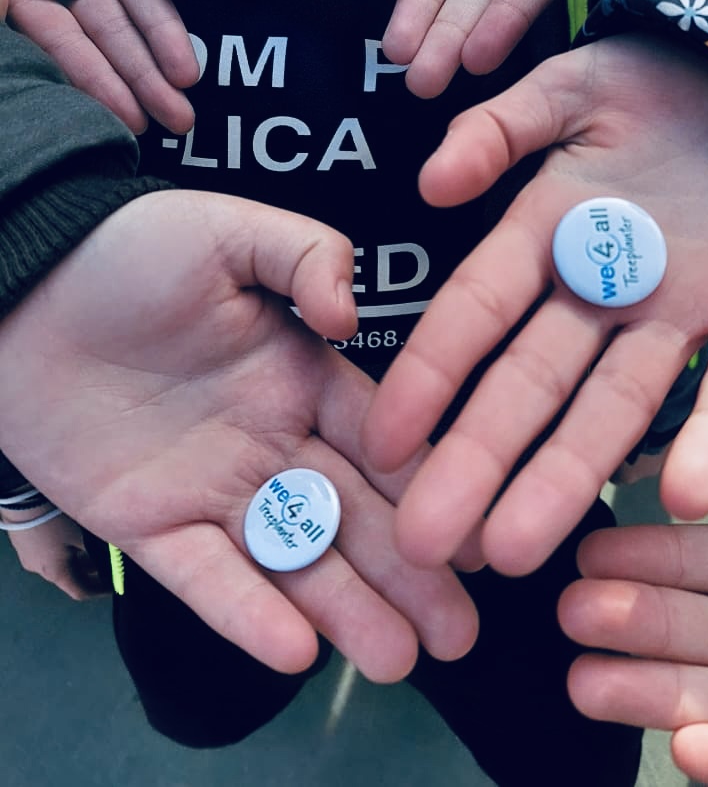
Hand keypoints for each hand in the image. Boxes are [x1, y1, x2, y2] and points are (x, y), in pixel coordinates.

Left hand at [0, 189, 476, 679]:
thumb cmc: (127, 252)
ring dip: (348, 610)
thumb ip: (306, 256)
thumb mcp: (228, 231)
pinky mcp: (149, 525)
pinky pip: (205, 577)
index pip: (381, 439)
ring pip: (293, 559)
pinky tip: (297, 651)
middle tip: (463, 629)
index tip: (479, 524)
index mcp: (298, 376)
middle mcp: (268, 441)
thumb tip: (352, 318)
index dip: (432, 483)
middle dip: (411, 570)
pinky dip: (247, 614)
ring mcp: (211, 489)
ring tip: (405, 659)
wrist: (23, 291)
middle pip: (353, 516)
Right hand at [1, 505, 107, 599]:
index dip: (99, 591)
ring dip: (77, 562)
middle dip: (90, 574)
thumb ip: (97, 550)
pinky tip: (74, 539)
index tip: (114, 587)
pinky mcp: (25, 547)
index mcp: (56, 573)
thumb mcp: (81, 536)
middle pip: (70, 579)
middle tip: (108, 566)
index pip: (80, 592)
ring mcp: (30, 559)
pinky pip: (49, 556)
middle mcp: (41, 571)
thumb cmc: (55, 522)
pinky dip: (64, 553)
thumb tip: (114, 556)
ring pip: (59, 566)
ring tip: (95, 550)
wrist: (22, 503)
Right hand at [363, 37, 707, 573]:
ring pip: (618, 404)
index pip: (476, 314)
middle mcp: (606, 292)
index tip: (383, 444)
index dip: (429, 377)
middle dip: (479, 458)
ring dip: (570, 472)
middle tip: (428, 538)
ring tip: (517, 547)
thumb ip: (501, 128)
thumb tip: (433, 182)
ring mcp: (684, 311)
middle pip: (533, 383)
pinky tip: (688, 494)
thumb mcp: (570, 88)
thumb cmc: (658, 82)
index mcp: (551, 235)